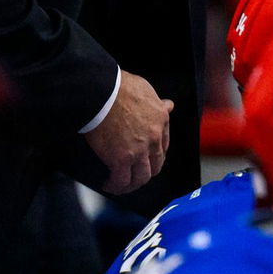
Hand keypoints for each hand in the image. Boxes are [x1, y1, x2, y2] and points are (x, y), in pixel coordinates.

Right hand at [83, 71, 173, 195]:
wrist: (103, 92)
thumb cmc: (120, 87)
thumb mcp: (147, 90)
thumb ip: (158, 102)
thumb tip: (169, 105)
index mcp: (161, 121)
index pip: (163, 145)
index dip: (155, 155)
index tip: (146, 159)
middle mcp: (154, 138)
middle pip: (155, 165)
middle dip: (146, 172)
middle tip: (135, 175)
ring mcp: (138, 151)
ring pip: (141, 177)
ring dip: (132, 184)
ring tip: (122, 184)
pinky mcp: (120, 160)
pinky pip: (121, 181)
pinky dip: (116, 186)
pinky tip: (108, 185)